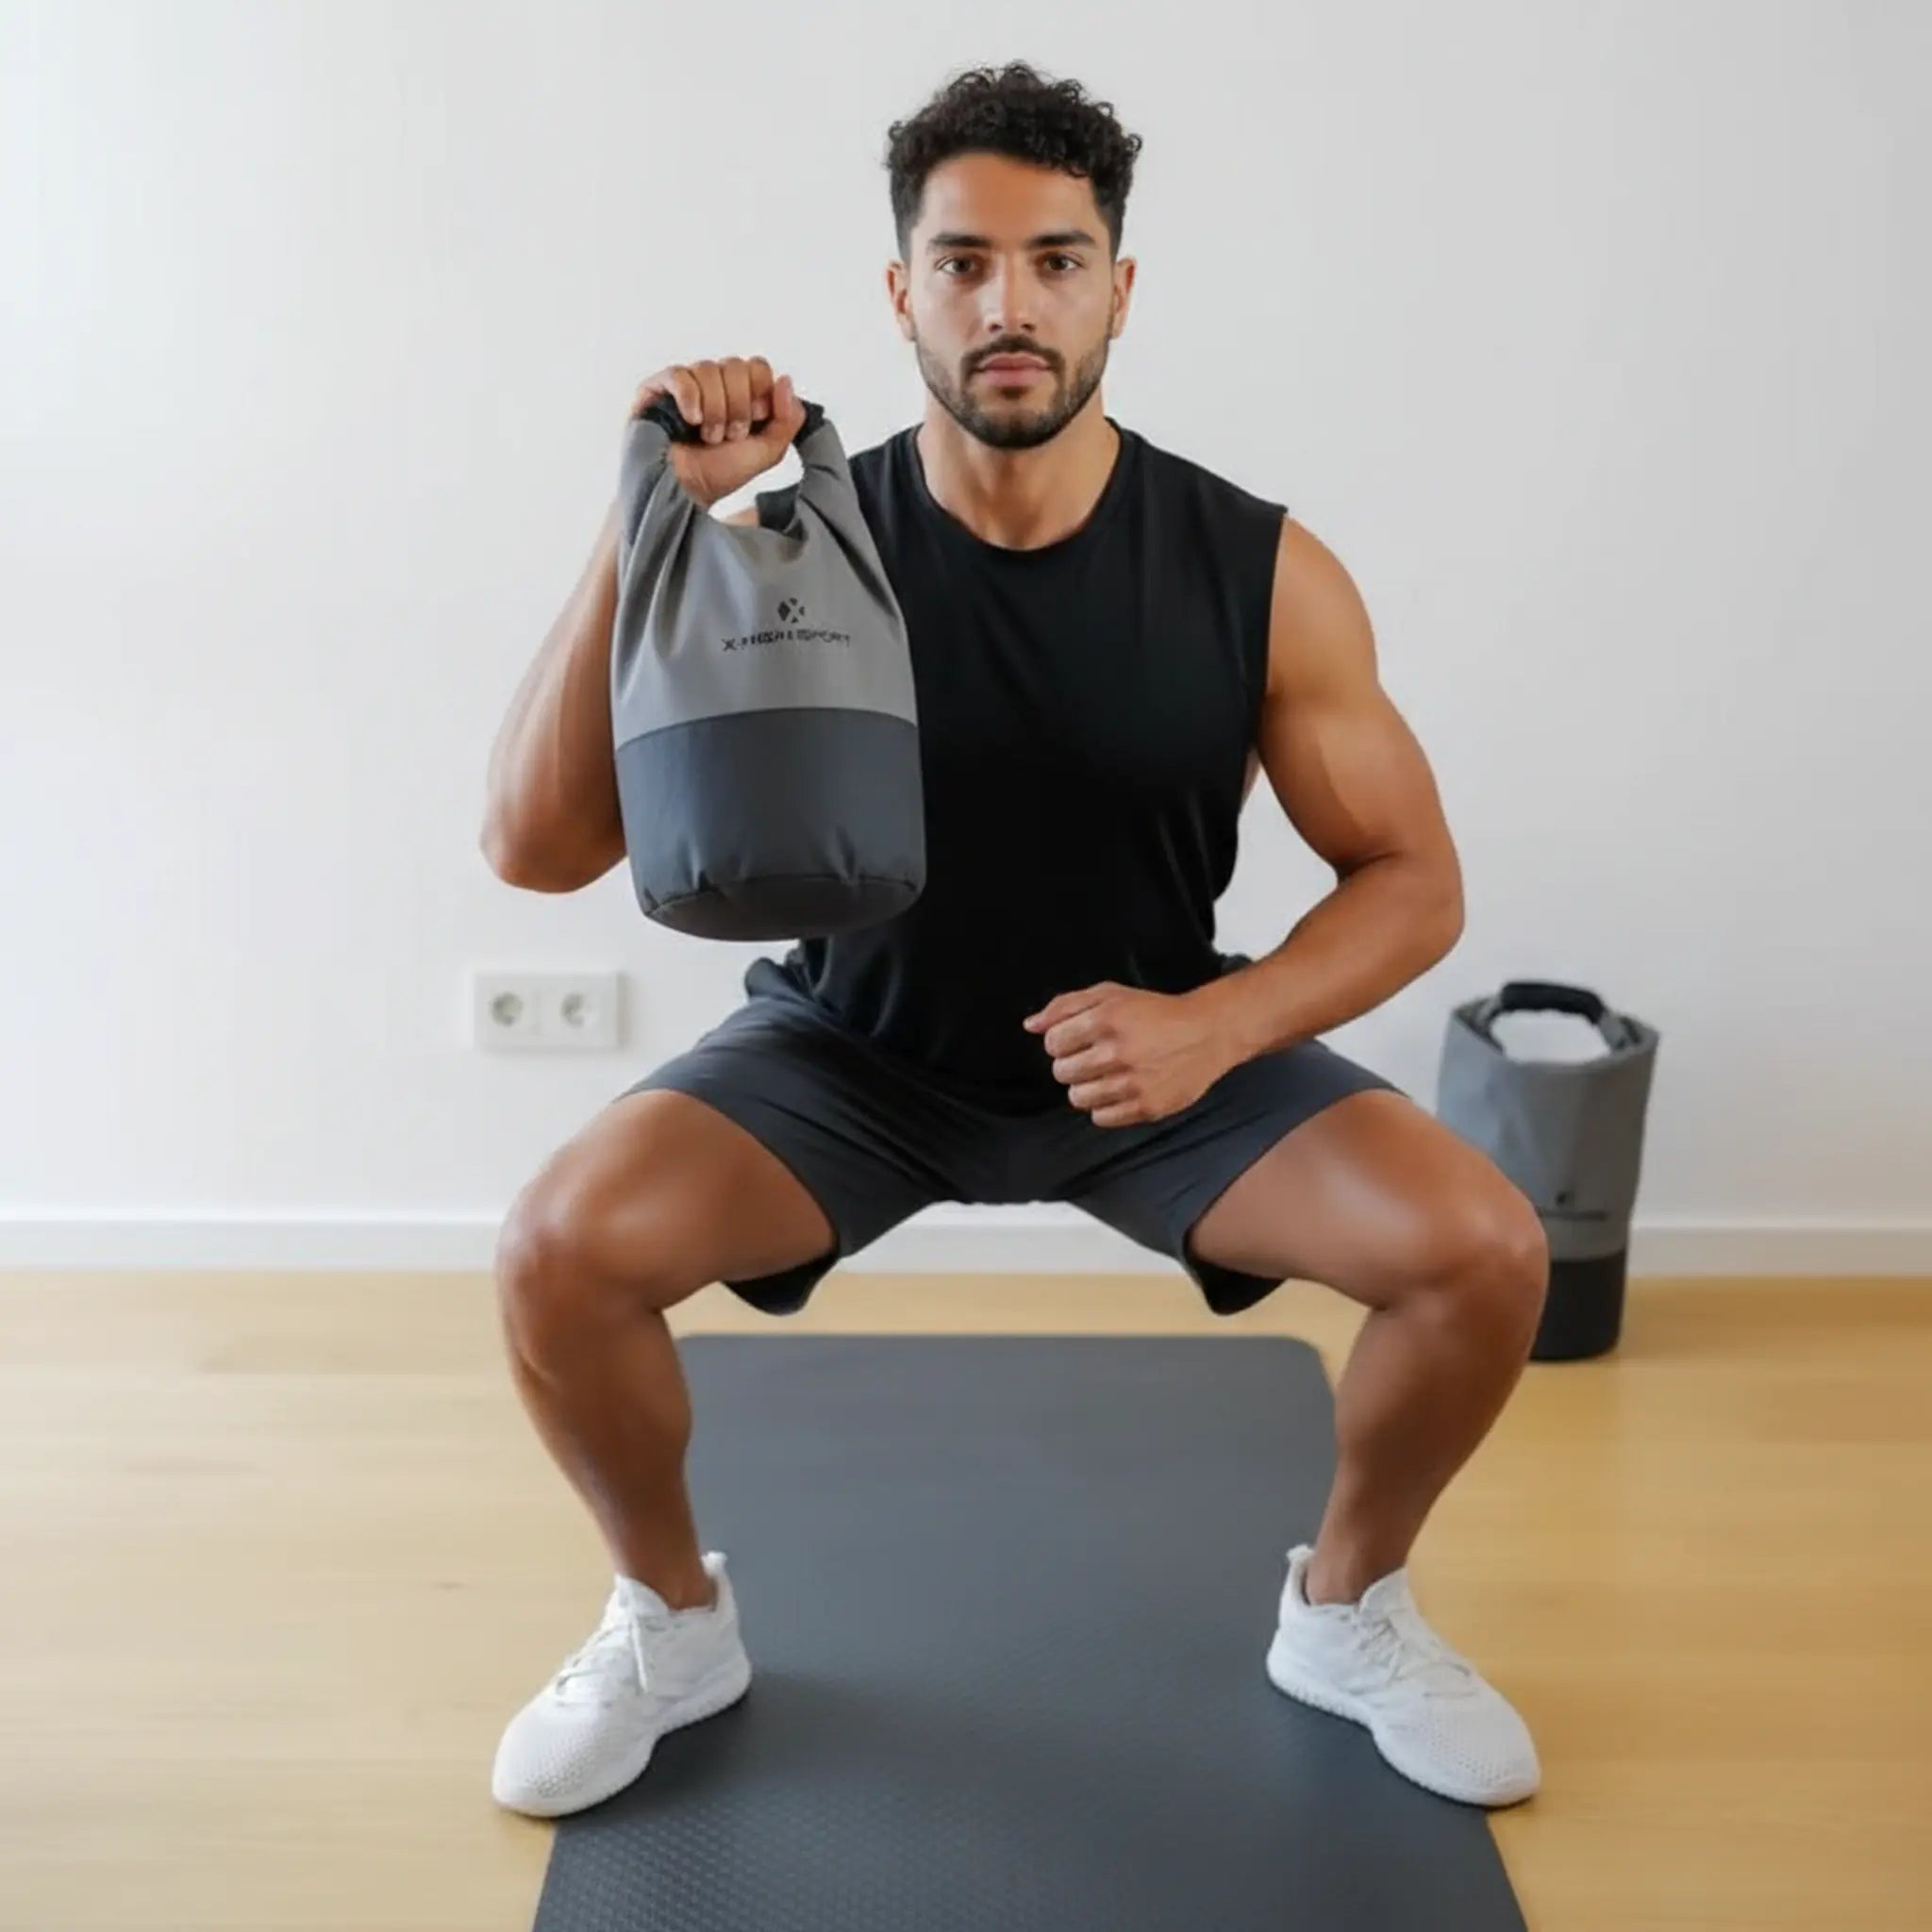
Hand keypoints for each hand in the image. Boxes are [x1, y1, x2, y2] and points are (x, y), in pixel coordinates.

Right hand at [628, 356, 805, 507]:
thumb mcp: (768, 451)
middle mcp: (713, 383)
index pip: (757, 366)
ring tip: (708, 437)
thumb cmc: (722, 473)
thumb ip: (789, 419)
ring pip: (708, 369)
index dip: (761, 391)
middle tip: (730, 435)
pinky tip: (691, 421)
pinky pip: (679, 374)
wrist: (688, 492)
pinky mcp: (657, 388)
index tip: (756, 420)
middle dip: (738, 406)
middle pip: (735, 365)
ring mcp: (685, 384)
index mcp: (739, 392)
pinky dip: (690, 398)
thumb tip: (786, 380)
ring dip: (715, 410)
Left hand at [1023, 983, 1235, 1126]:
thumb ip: (1065, 1005)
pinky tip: (1120, 1089)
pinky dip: (1105, 1106)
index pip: (1053, 1043)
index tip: (1078, 1039)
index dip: (1061, 1041)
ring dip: (1087, 1086)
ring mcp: (1133, 1083)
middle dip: (1072, 1064)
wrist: (1207, 1033)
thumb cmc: (1154, 1012)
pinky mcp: (1147, 1107)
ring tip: (1107, 1074)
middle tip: (1094, 1056)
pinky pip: (1101, 1118)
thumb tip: (1030, 1025)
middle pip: (1062, 1072)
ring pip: (1077, 1098)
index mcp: (1106, 1020)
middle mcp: (1118, 1053)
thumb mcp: (1110, 995)